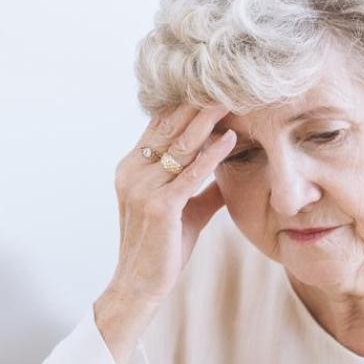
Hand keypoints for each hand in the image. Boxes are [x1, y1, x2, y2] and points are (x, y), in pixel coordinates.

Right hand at [106, 105, 235, 306]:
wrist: (141, 284)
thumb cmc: (162, 249)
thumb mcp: (184, 210)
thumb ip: (201, 187)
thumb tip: (227, 170)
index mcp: (132, 168)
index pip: (160, 125)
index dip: (186, 104)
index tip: (213, 85)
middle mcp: (132, 171)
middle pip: (169, 127)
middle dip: (198, 103)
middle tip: (226, 79)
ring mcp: (142, 188)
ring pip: (180, 145)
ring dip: (207, 119)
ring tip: (231, 97)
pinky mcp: (158, 206)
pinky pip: (190, 174)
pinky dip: (212, 155)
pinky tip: (230, 139)